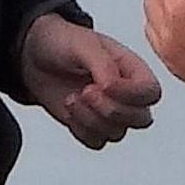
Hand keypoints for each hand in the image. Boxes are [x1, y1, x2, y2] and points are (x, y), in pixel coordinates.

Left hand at [17, 13, 162, 148]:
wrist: (34, 56)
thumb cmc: (64, 43)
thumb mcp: (85, 45)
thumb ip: (104, 65)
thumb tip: (113, 87)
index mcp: (132, 69)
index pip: (150, 92)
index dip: (131, 94)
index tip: (104, 85)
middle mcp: (126, 94)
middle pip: (141, 119)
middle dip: (111, 110)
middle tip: (86, 92)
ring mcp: (109, 112)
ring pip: (117, 133)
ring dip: (91, 119)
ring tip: (72, 97)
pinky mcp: (91, 126)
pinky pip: (96, 141)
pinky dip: (80, 128)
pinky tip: (69, 107)